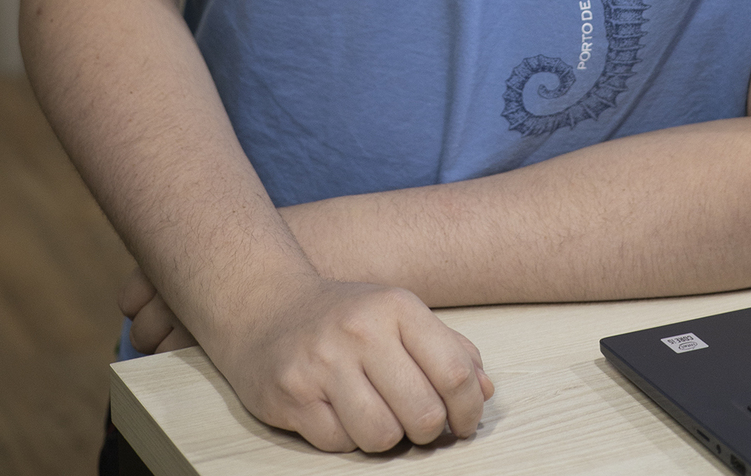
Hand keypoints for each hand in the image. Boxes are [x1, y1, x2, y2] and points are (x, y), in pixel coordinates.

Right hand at [119, 264, 493, 452]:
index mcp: (397, 307)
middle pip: (422, 414)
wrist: (265, 306)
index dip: (468, 411)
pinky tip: (339, 412)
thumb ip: (448, 349)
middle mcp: (361, 330)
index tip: (463, 423)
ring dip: (385, 438)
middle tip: (417, 424)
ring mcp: (323, 364)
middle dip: (426, 431)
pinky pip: (339, 444)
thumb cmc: (346, 316)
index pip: (454, 373)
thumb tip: (485, 392)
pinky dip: (346, 439)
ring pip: (381, 437)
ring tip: (377, 416)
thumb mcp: (399, 315)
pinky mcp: (292, 395)